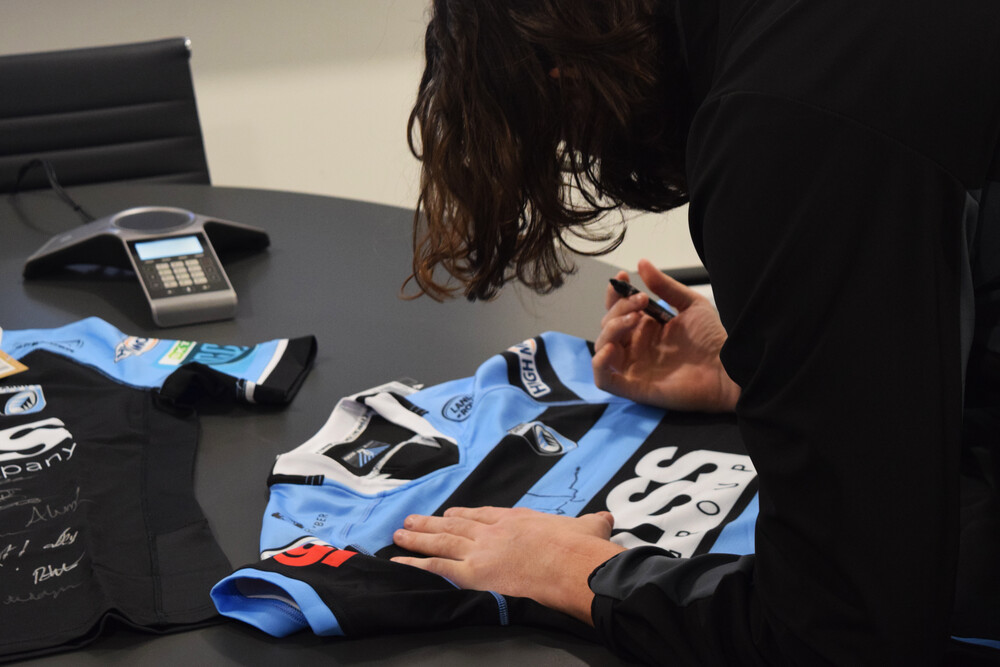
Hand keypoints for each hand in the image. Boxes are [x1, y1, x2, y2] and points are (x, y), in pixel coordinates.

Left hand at [391, 507, 625, 624]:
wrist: (573, 566)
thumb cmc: (581, 549)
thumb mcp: (589, 527)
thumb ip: (592, 522)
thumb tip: (606, 518)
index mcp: (518, 519)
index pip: (485, 515)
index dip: (465, 515)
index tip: (451, 514)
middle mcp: (494, 532)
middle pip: (455, 525)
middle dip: (431, 523)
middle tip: (410, 520)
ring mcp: (481, 551)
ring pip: (441, 541)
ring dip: (417, 538)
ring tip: (397, 534)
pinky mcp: (473, 574)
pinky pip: (436, 568)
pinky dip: (415, 565)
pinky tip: (398, 563)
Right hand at [594, 258, 739, 411]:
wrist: (727, 368)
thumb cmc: (712, 339)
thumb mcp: (690, 304)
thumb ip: (665, 286)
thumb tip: (641, 263)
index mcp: (645, 328)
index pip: (617, 310)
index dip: (614, 294)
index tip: (622, 277)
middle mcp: (635, 347)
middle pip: (608, 325)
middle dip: (619, 308)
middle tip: (642, 301)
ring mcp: (632, 368)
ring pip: (602, 347)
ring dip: (611, 329)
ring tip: (633, 319)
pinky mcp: (633, 387)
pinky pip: (604, 379)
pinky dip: (599, 363)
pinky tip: (611, 348)